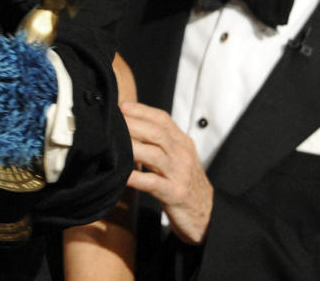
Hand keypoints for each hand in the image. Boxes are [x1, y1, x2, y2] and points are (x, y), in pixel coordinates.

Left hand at [122, 101, 212, 243]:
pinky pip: (153, 183)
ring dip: (132, 147)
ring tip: (113, 142)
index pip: (162, 119)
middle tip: (112, 120)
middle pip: (157, 133)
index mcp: (182, 142)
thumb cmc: (184, 182)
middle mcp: (182, 155)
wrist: (207, 213)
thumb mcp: (177, 157)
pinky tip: (123, 175)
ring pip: (154, 155)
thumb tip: (131, 126)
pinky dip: (136, 177)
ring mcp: (179, 174)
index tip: (121, 106)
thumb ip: (159, 142)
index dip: (141, 111)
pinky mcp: (175, 194)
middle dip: (133, 124)